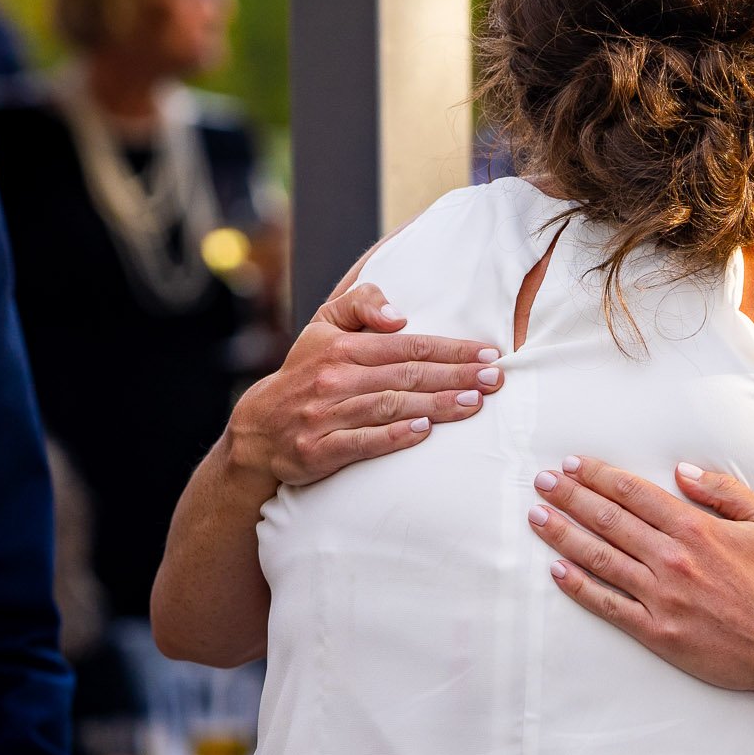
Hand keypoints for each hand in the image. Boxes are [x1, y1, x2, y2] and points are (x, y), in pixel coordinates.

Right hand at [226, 283, 502, 487]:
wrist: (258, 429)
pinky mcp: (319, 450)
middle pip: (407, 375)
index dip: (450, 349)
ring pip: (391, 407)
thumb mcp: (324, 326)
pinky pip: (362, 442)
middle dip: (456, 376)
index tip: (489, 353)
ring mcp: (326, 416)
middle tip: (495, 379)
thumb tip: (400, 315)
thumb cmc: (306, 373)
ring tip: (474, 404)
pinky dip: (393, 436)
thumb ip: (361, 304)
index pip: (407, 345)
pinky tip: (425, 432)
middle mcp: (335, 379)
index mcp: (342, 347)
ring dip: (436, 406)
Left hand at [525, 455, 753, 696]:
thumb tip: (683, 472)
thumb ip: (726, 493)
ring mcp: (661, 597)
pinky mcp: (657, 632)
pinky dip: (579, 587)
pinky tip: (557, 570)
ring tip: (537, 517)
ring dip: (564, 535)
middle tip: (542, 481)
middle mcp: (672, 559)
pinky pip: (608, 605)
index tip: (574, 464)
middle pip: (608, 520)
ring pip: (600, 558)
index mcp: (697, 529)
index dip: (600, 476)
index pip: (635, 494)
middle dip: (570, 496)